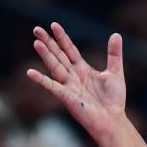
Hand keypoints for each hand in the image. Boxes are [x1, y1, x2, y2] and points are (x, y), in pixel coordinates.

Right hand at [26, 23, 125, 143]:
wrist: (113, 121)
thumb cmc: (114, 100)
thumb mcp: (116, 73)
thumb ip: (114, 54)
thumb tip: (116, 34)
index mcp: (82, 69)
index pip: (69, 50)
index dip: (62, 38)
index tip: (53, 25)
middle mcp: (73, 76)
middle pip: (58, 55)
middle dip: (48, 43)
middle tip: (36, 29)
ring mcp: (68, 86)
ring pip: (55, 67)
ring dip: (46, 55)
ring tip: (37, 42)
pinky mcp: (67, 98)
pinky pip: (52, 87)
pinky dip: (42, 80)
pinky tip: (30, 72)